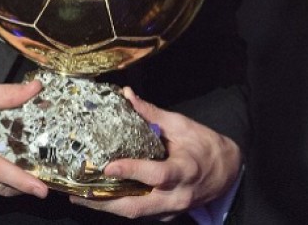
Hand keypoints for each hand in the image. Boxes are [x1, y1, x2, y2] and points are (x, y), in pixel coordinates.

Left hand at [70, 87, 241, 220]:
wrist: (229, 172)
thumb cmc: (206, 145)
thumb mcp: (182, 125)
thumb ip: (153, 114)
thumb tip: (127, 95)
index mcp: (185, 169)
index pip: (157, 174)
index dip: (132, 171)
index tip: (108, 166)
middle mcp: (177, 195)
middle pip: (137, 206)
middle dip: (105, 202)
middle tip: (78, 193)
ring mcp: (172, 209)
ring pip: (135, 214)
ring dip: (106, 207)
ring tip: (80, 196)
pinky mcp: (167, 214)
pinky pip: (140, 213)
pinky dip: (119, 206)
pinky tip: (100, 197)